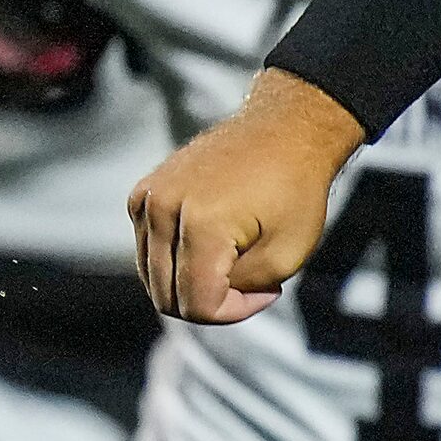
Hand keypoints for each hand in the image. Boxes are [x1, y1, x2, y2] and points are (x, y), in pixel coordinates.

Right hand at [129, 69, 364, 321]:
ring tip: (236, 260)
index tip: (269, 289)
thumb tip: (206, 298)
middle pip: (168, 297)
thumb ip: (242, 289)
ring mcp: (148, 198)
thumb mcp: (288, 255)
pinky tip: (214, 243)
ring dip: (192, 282)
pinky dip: (176, 260)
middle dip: (212, 301)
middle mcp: (163, 209)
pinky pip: (149, 251)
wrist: (285, 129)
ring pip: (154, 278)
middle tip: (253, 280)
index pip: (198, 305)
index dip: (235, 311)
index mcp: (201, 224)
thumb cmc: (296, 190)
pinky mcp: (144, 193)